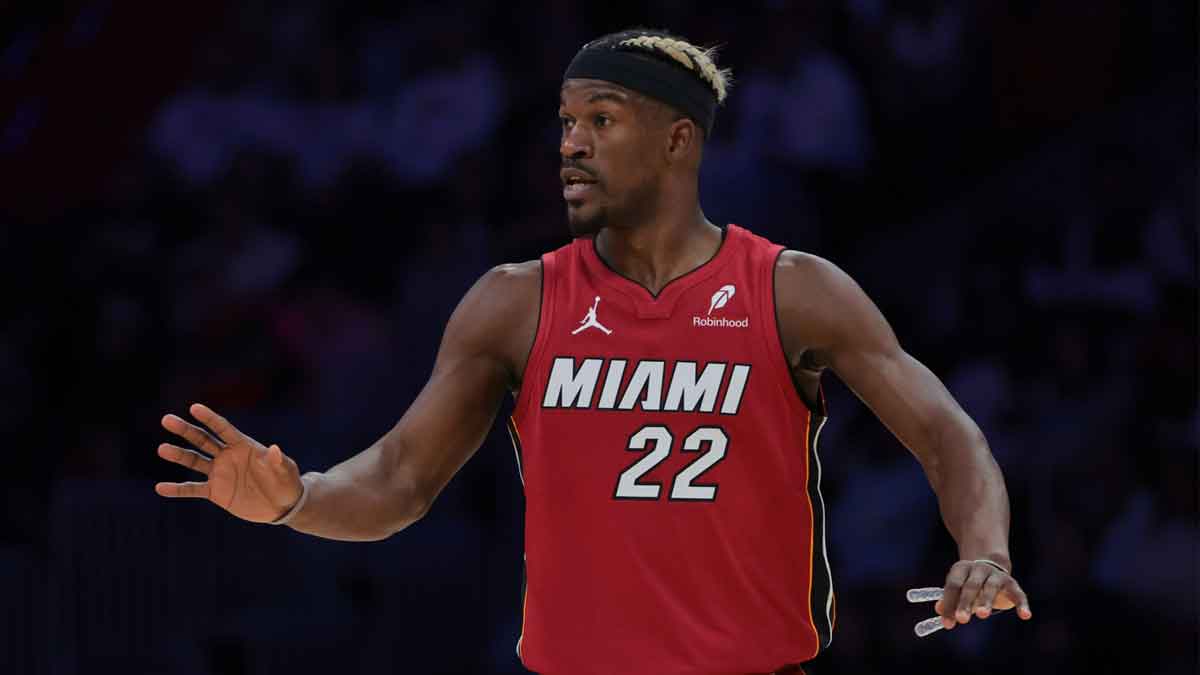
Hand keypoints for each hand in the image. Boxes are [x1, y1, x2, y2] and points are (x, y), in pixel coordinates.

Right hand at [155, 403, 302, 523]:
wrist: (281, 504)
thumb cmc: (286, 481)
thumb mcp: (285, 470)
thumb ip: (277, 461)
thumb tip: (275, 449)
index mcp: (243, 445)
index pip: (223, 428)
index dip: (209, 418)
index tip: (194, 407)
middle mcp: (227, 456)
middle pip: (203, 440)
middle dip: (186, 430)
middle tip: (167, 419)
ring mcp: (219, 473)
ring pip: (194, 461)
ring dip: (178, 455)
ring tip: (162, 449)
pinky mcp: (215, 492)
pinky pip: (193, 489)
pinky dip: (177, 489)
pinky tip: (160, 488)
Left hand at [934, 559, 1032, 629]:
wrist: (991, 567)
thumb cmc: (969, 583)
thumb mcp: (958, 589)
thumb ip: (949, 600)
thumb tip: (939, 611)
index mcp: (961, 569)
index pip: (953, 585)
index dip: (949, 603)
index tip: (947, 623)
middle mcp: (979, 569)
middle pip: (971, 586)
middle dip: (965, 603)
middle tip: (962, 619)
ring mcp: (996, 575)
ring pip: (991, 587)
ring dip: (986, 601)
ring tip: (982, 615)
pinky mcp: (1012, 583)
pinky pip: (1018, 594)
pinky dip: (1022, 604)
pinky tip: (1025, 615)